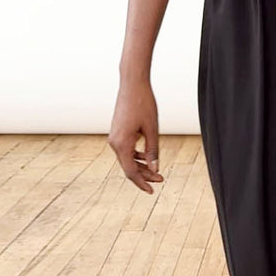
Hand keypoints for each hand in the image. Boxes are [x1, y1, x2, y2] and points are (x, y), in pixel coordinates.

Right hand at [108, 78, 164, 192]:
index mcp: (121, 144)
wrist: (132, 85)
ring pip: (127, 159)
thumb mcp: (152, 129)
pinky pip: (126, 150)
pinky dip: (136, 156)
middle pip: (128, 167)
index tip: (152, 191)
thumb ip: (153, 151)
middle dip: (144, 175)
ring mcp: (114, 137)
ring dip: (141, 166)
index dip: (142, 183)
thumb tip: (155, 169)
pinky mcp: (117, 132)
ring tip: (157, 171)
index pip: (131, 172)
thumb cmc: (144, 104)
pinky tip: (148, 157)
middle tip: (161, 180)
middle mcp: (114, 143)